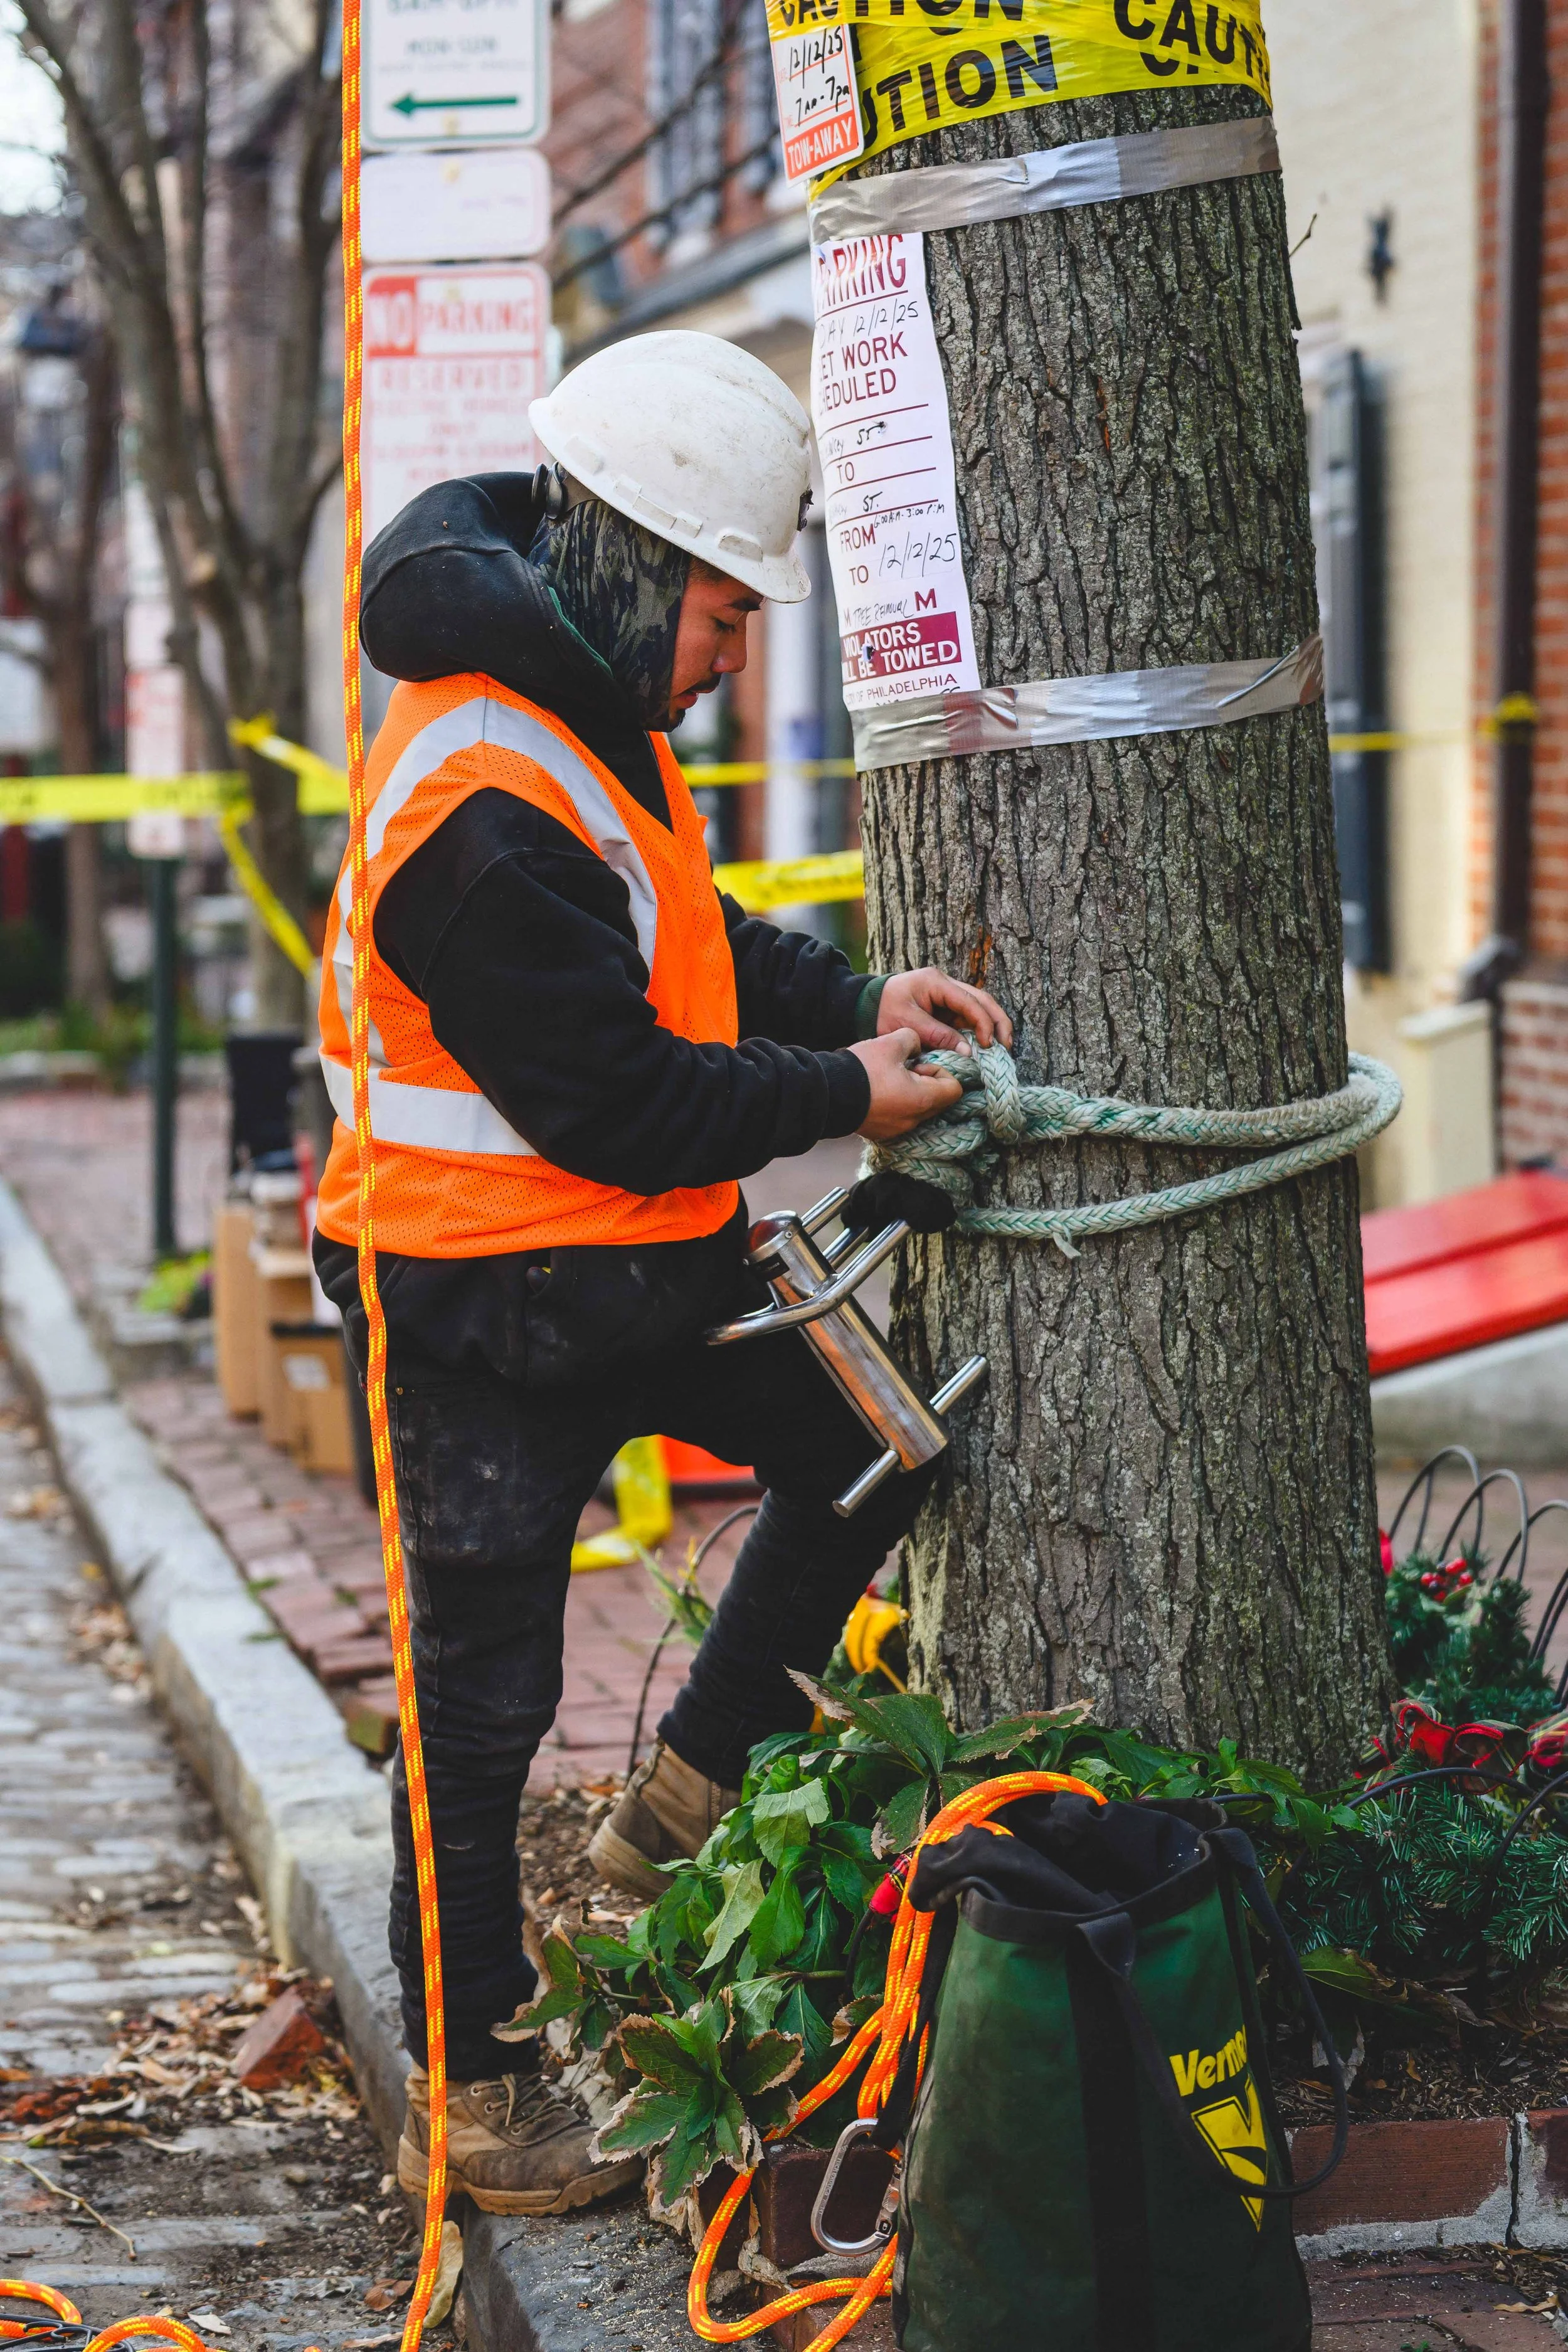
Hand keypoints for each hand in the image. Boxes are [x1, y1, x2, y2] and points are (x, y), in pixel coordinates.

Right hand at [849, 1028, 964, 1141]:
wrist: (825, 1094)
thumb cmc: (861, 1069)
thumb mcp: (891, 1042)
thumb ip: (913, 1039)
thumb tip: (916, 1048)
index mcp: (922, 1099)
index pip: (954, 1089)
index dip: (942, 1071)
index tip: (921, 1062)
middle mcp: (914, 1120)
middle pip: (937, 1101)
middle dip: (927, 1081)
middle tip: (905, 1068)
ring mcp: (897, 1130)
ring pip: (917, 1109)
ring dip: (911, 1092)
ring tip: (888, 1079)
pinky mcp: (880, 1133)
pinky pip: (899, 1117)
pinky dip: (895, 1104)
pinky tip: (877, 1091)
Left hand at [877, 967, 1013, 1053]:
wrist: (865, 1004)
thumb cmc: (882, 1010)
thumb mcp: (908, 1023)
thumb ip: (938, 1035)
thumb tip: (968, 1052)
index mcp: (936, 982)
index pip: (969, 1001)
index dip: (983, 1022)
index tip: (987, 1044)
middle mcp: (946, 985)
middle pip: (982, 1000)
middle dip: (997, 1022)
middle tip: (1006, 1045)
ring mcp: (947, 996)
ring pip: (979, 1008)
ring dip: (992, 1026)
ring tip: (1002, 1047)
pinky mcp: (946, 1008)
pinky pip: (968, 1018)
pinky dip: (978, 1031)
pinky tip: (986, 1045)